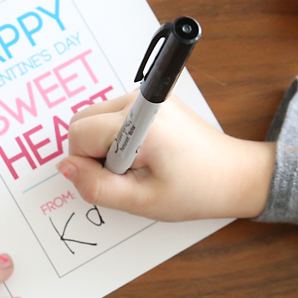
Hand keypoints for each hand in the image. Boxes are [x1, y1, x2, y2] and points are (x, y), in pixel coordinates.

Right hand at [59, 94, 275, 223]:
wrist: (233, 174)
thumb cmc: (194, 191)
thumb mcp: (142, 201)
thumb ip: (98, 187)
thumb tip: (65, 168)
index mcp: (140, 122)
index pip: (80, 134)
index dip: (87, 165)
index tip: (117, 180)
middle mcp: (139, 99)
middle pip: (82, 121)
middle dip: (92, 153)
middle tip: (127, 176)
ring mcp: (144, 96)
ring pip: (95, 119)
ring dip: (106, 148)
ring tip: (139, 167)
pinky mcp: (149, 100)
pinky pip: (112, 118)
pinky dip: (117, 140)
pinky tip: (143, 156)